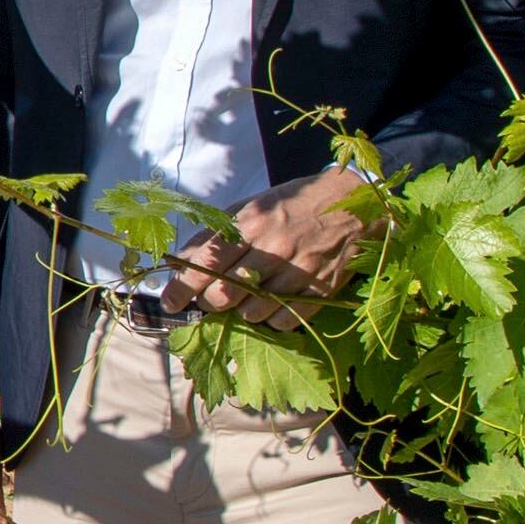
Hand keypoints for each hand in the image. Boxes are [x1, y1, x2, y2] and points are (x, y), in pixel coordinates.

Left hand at [163, 166, 373, 328]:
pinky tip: (273, 306)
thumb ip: (217, 234)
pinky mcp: (322, 288)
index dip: (181, 287)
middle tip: (212, 300)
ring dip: (242, 312)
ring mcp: (299, 269)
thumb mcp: (252, 207)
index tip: (170, 301)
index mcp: (251, 223)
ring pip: (252, 312)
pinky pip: (284, 321)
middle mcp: (273, 246)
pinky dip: (272, 320)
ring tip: (249, 298)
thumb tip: (180, 260)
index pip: (205, 261)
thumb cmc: (295, 205)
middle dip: (210, 303)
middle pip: (224, 293)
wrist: (355, 202)